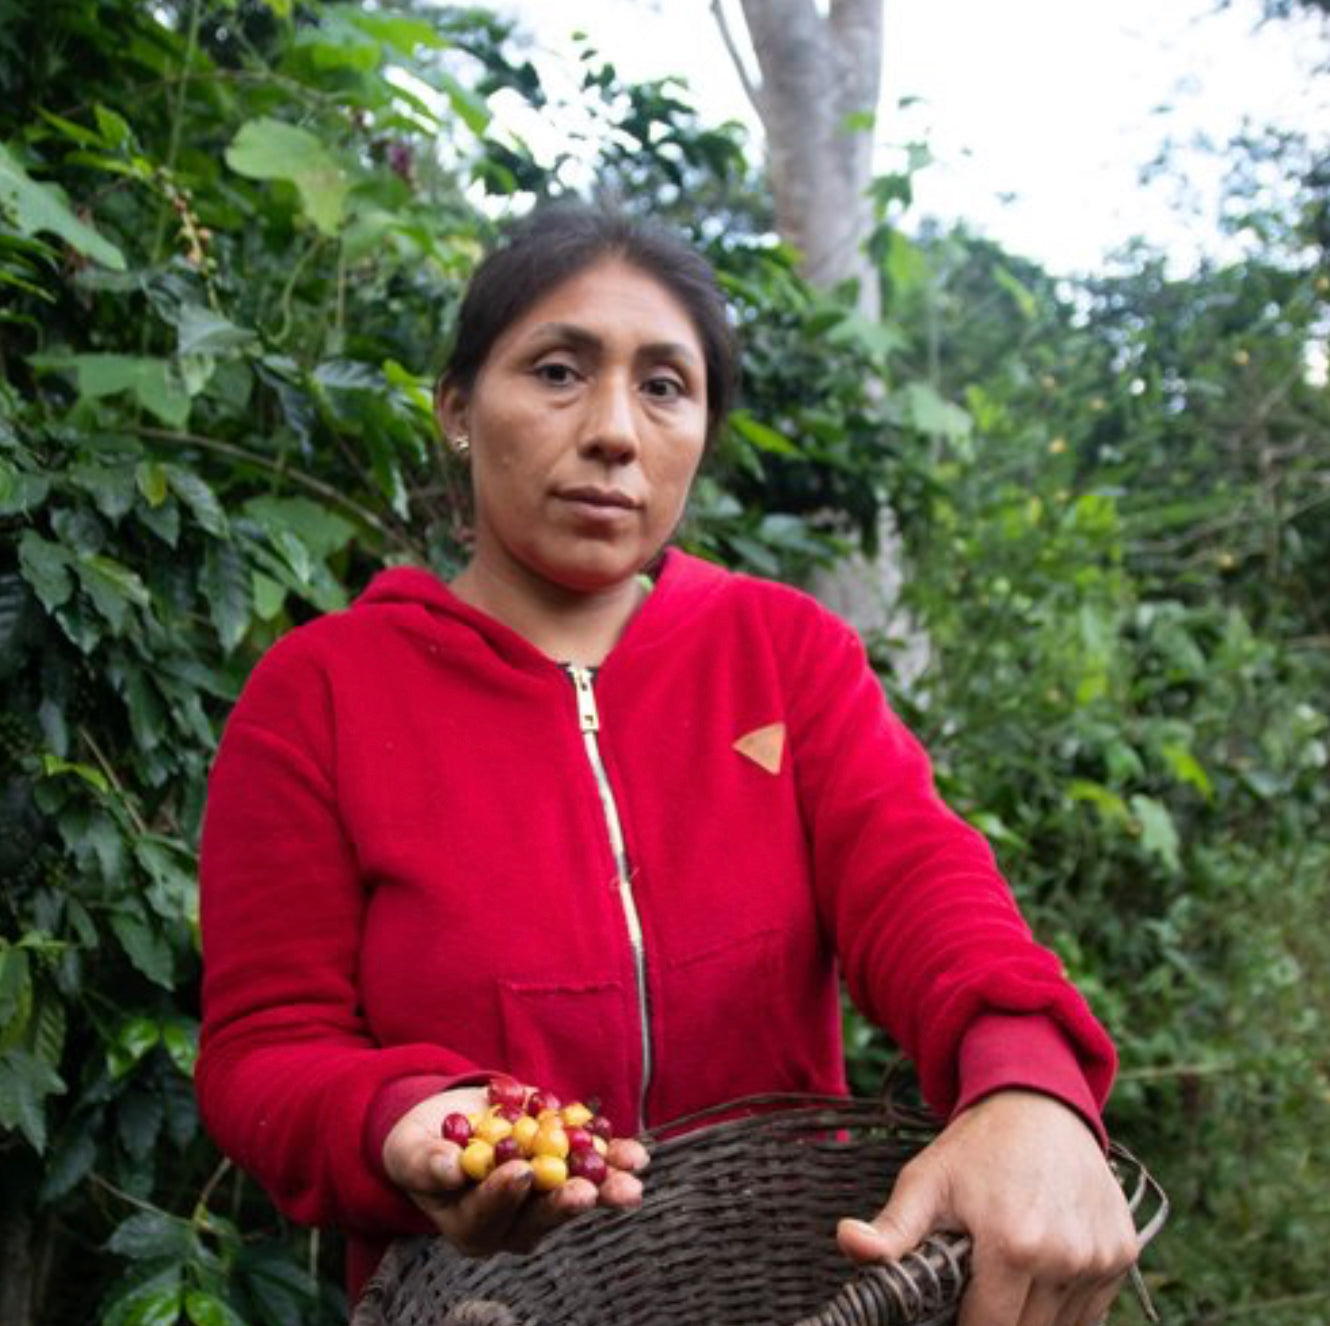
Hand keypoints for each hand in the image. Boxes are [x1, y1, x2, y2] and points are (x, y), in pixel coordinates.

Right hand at [382, 1086, 647, 1256]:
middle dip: (563, 1204)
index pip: (488, 1218)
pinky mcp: (565, 1169)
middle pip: (539, 1218)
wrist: (451, 1123)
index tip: (519, 1173)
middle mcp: (513, 1221)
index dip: (504, 1197)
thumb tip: (448, 1167)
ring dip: (606, 1188)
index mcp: (471, 1225)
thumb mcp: (412, 1150)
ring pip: (575, 1196)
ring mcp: (543, 1198)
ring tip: (630, 1181)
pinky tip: (636, 1156)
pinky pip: (592, 1169)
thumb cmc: (423, 1145)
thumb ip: (425, 1162)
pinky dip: (615, 1161)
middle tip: (583, 1191)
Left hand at [836, 1090, 1138, 1325]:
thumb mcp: (926, 1181)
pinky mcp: (1122, 1253)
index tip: (951, 1307)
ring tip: (1006, 1271)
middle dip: (994, 1318)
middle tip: (975, 1285)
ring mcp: (1101, 1256)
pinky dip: (1064, 1304)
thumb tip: (848, 1243)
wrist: (1038, 1102)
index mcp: (1014, 1244)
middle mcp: (1066, 1256)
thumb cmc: (976, 1147)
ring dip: (1031, 1313)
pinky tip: (1040, 1267)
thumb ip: (892, 1229)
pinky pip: (1091, 1310)